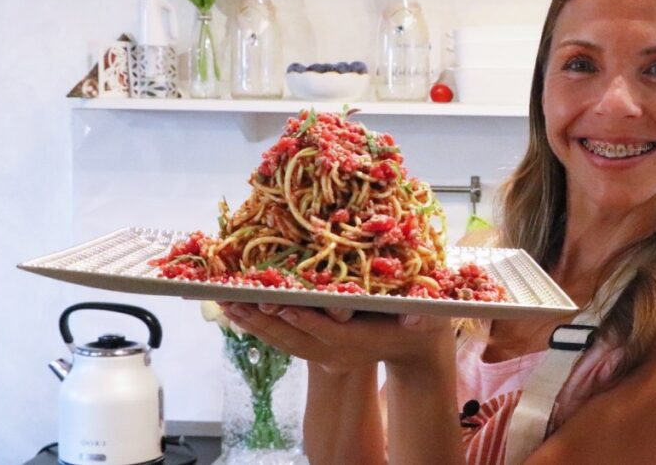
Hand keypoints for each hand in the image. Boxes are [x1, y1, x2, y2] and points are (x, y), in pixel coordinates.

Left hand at [219, 302, 453, 374]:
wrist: (413, 346)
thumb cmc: (422, 322)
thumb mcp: (429, 317)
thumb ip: (425, 316)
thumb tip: (420, 318)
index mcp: (363, 342)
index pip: (332, 334)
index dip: (308, 321)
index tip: (284, 306)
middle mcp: (339, 353)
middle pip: (298, 339)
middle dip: (267, 320)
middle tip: (239, 301)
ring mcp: (325, 354)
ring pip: (284, 340)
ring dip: (255, 322)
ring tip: (226, 302)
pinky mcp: (315, 347)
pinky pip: (281, 338)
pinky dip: (258, 324)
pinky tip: (237, 309)